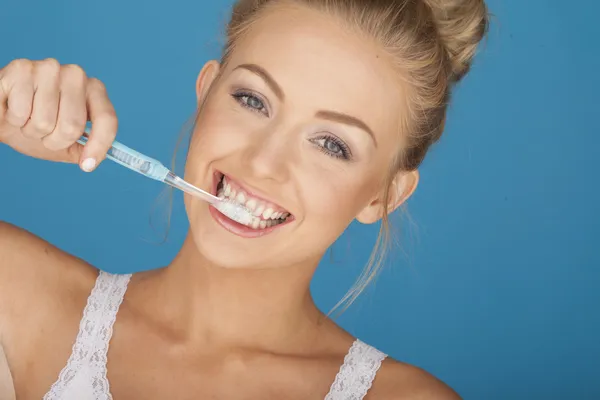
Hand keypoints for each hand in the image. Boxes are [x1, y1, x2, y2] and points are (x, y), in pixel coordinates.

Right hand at [0, 58, 116, 171]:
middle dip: (54, 141)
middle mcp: (76, 76)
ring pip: (45, 121)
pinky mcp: (22, 68)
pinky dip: (14, 119)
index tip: (87, 166)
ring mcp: (50, 69)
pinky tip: (13, 108)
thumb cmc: (35, 125)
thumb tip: (92, 160)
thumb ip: (83, 150)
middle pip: (73, 126)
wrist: (1, 114)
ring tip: (27, 119)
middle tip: (43, 134)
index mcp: (94, 91)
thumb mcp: (64, 144)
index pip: (107, 119)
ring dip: (31, 130)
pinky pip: (21, 111)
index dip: (99, 146)